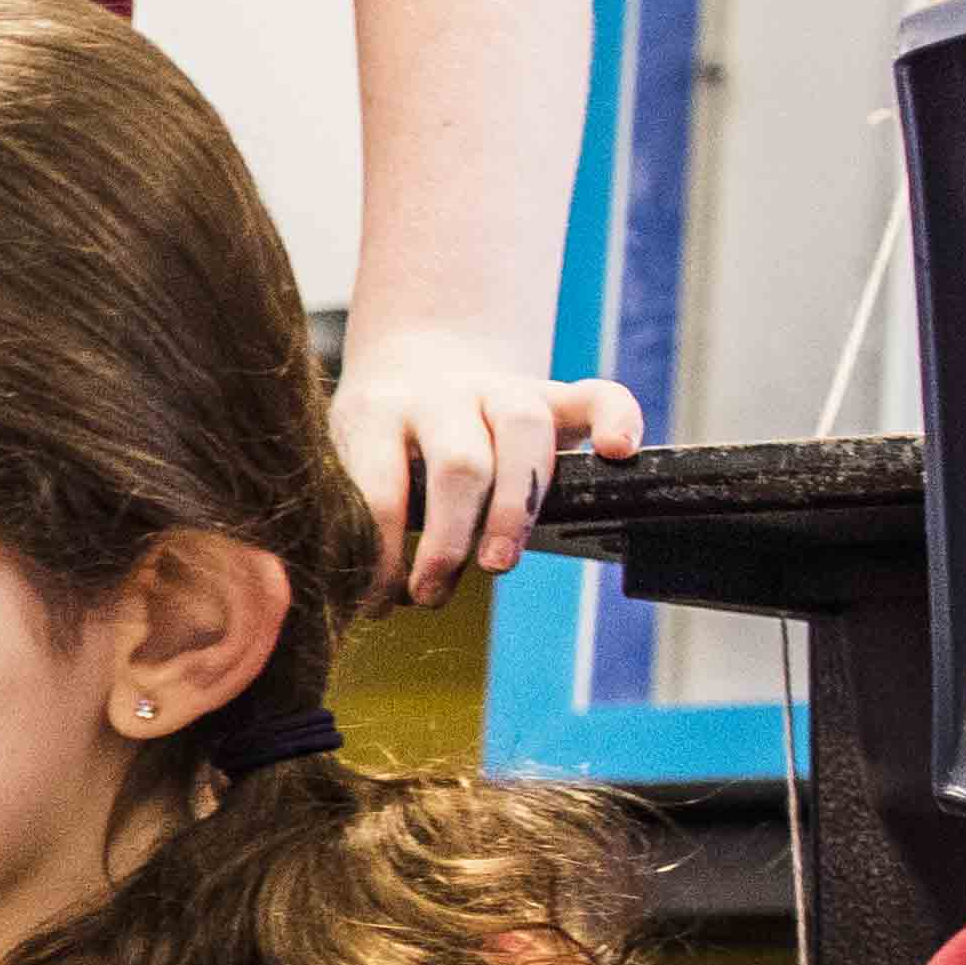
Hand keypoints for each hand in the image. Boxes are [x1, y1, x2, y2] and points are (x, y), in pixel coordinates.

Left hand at [330, 325, 639, 607]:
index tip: (379, 602)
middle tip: (432, 593)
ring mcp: (498, 387)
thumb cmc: (379, 443)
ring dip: (516, 507)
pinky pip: (595, 395)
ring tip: (498, 565)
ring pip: (523, 430)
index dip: (382, 554)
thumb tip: (374, 600)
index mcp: (377, 414)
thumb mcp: (346, 464)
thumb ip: (359, 516)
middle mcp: (440, 395)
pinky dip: (617, 418)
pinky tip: (619, 452)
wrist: (413, 363)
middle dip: (451, 538)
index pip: (379, 488)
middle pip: (460, 463)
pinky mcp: (550, 391)